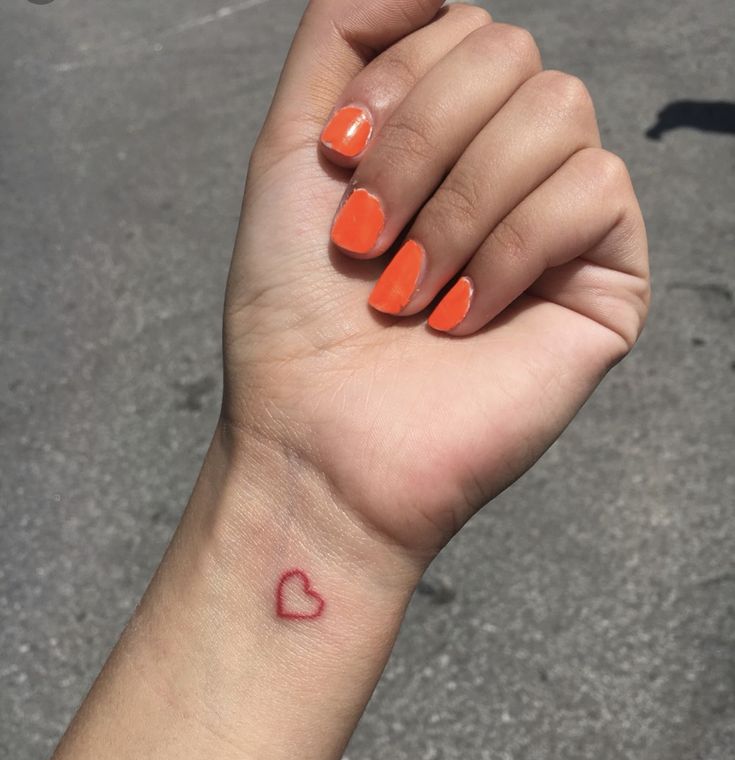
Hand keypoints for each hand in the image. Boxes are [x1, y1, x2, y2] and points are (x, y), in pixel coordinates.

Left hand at [223, 0, 649, 562]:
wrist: (321, 438)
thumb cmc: (296, 315)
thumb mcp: (293, 147)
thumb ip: (346, 33)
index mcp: (443, 136)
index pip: (462, 26)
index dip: (395, 84)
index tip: (338, 168)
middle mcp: (508, 167)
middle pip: (513, 54)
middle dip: (420, 143)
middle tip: (368, 240)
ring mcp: (562, 223)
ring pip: (560, 110)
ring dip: (458, 204)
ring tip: (407, 292)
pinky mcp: (607, 279)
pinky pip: (594, 189)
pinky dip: (508, 249)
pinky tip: (459, 318)